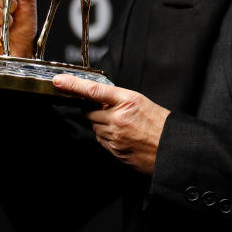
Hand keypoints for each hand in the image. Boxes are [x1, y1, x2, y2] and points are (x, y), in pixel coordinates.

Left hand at [52, 74, 170, 174]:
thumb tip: (101, 99)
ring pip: (94, 127)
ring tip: (121, 126)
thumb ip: (119, 99)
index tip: (59, 81)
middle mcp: (118, 118)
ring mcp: (115, 136)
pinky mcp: (114, 150)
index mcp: (127, 101)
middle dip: (93, 111)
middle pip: (88, 112)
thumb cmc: (161, 124)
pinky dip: (106, 137)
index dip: (73, 85)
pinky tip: (122, 137)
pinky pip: (101, 140)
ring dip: (100, 124)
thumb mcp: (142, 102)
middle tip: (107, 111)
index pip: (94, 90)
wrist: (171, 148)